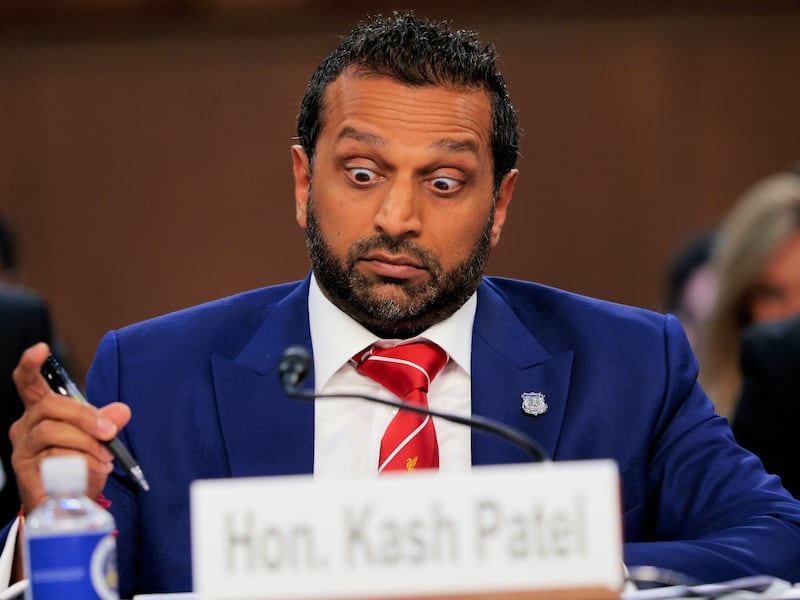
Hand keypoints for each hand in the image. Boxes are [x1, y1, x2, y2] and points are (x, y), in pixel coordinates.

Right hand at [9, 342, 130, 511]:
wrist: (70, 503)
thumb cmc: (81, 464)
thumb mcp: (99, 438)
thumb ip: (107, 421)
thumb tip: (122, 411)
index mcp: (41, 411)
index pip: (28, 383)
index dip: (31, 364)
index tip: (41, 348)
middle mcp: (25, 427)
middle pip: (51, 406)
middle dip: (86, 417)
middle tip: (111, 432)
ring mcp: (22, 450)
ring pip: (53, 433)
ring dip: (87, 444)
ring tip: (106, 459)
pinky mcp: (25, 473)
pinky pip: (53, 460)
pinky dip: (79, 464)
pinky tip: (93, 471)